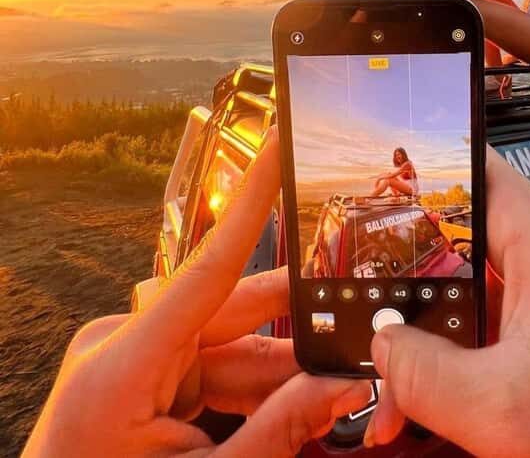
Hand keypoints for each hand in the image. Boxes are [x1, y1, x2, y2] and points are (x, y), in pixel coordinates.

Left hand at [24, 127, 370, 457]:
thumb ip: (282, 428)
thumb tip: (349, 384)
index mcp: (124, 366)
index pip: (210, 264)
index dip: (252, 200)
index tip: (278, 148)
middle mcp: (123, 346)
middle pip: (232, 310)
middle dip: (299, 325)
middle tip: (358, 327)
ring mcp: (128, 361)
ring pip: (228, 344)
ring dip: (280, 369)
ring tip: (332, 389)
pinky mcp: (137, 377)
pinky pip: (209, 367)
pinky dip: (250, 387)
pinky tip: (290, 406)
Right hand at [365, 146, 529, 456]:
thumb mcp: (503, 404)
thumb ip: (424, 374)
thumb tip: (378, 345)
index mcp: (525, 230)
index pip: (455, 158)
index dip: (401, 161)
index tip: (351, 180)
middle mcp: (524, 247)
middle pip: (436, 229)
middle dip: (388, 265)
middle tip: (341, 293)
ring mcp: (524, 287)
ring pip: (446, 285)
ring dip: (408, 322)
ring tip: (372, 363)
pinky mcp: (527, 324)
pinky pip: (465, 322)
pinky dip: (435, 352)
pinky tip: (410, 392)